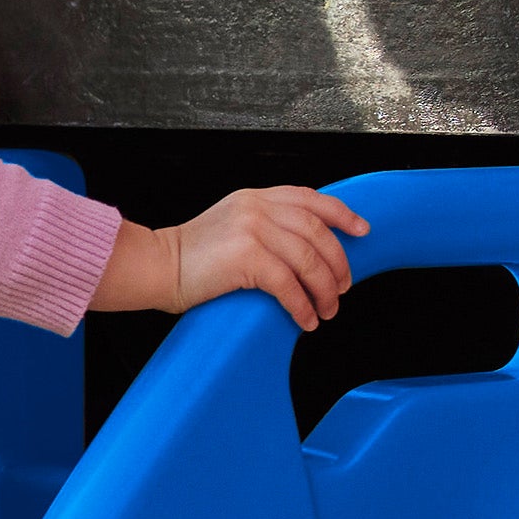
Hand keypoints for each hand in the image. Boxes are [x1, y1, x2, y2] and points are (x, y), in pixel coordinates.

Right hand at [93, 186, 367, 329]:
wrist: (156, 265)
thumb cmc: (190, 256)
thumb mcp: (231, 225)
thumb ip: (264, 226)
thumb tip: (304, 252)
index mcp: (255, 198)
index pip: (310, 198)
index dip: (342, 214)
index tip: (362, 231)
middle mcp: (257, 208)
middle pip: (318, 232)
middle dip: (338, 263)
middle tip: (342, 288)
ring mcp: (252, 229)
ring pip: (309, 260)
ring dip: (324, 290)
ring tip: (327, 310)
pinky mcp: (246, 257)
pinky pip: (289, 285)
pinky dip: (302, 306)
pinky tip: (305, 320)